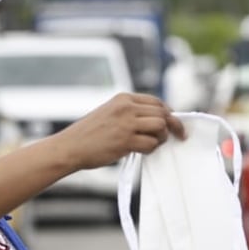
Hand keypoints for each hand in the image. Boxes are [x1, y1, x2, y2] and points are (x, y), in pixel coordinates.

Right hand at [56, 93, 185, 169]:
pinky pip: (151, 143)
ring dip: (161, 138)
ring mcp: (126, 123)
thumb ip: (131, 113)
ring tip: (152, 144)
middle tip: (178, 136)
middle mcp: (126, 108)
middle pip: (162, 113)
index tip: (174, 123)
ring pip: (160, 126)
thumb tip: (157, 121)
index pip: (156, 101)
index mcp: (123, 99)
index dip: (169, 113)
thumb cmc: (89, 134)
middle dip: (173, 126)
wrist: (70, 147)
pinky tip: (142, 151)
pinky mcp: (125, 140)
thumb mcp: (110, 113)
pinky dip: (151, 149)